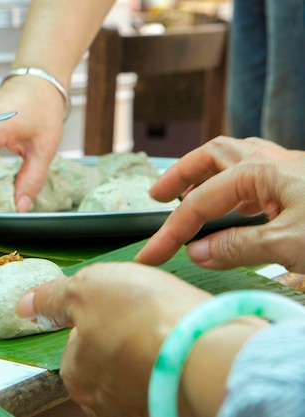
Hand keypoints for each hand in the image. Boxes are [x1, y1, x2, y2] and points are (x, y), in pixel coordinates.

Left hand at [16, 262, 210, 416]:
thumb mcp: (86, 289)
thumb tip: (25, 305)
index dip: (99, 314)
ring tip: (172, 328)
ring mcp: (140, 407)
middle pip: (108, 357)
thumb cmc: (143, 318)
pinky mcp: (173, 407)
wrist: (209, 350)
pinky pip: (168, 377)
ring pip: (140, 369)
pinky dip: (177, 362)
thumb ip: (52, 299)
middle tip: (148, 314)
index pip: (77, 341)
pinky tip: (188, 344)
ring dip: (154, 348)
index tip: (119, 304)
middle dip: (126, 335)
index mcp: (77, 374)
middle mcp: (104, 401)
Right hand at [136, 136, 304, 271]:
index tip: (150, 255)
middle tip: (157, 197)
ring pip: (236, 161)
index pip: (201, 202)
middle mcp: (272, 162)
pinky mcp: (303, 184)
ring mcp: (290, 170)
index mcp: (261, 170)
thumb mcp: (287, 243)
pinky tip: (237, 208)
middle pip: (212, 157)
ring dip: (207, 176)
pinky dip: (236, 187)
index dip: (171, 231)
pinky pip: (258, 175)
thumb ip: (238, 247)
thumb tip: (196, 253)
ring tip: (189, 195)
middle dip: (180, 175)